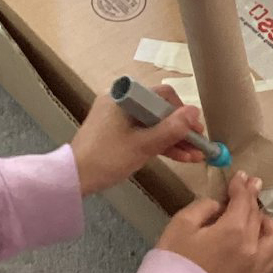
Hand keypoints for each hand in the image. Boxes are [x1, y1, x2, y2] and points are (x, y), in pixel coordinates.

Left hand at [70, 89, 210, 195]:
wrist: (74, 177)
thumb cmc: (107, 158)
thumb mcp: (143, 145)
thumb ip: (171, 129)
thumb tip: (195, 112)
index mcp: (125, 97)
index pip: (163, 96)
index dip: (183, 112)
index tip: (196, 130)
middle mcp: (122, 102)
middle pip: (160, 110)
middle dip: (181, 130)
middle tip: (199, 145)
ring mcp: (119, 118)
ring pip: (154, 124)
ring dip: (174, 140)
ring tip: (195, 156)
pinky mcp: (117, 132)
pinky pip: (144, 132)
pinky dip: (159, 143)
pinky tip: (180, 157)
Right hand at [157, 171, 272, 272]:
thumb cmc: (173, 262)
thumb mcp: (181, 225)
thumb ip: (204, 208)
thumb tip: (219, 207)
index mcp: (234, 230)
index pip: (243, 201)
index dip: (242, 186)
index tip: (242, 176)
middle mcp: (252, 247)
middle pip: (257, 217)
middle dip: (253, 200)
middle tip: (252, 187)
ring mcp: (256, 268)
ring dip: (270, 224)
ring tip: (263, 218)